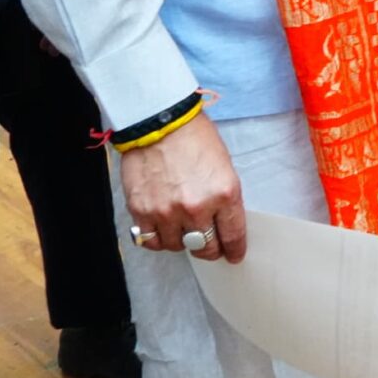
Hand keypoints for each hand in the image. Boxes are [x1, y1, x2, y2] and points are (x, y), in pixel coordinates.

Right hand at [119, 113, 247, 264]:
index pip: (233, 234)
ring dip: (182, 241)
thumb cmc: (194, 137)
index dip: (235, 249)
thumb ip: (223, 196)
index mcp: (224, 193)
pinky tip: (163, 230)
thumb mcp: (223, 165)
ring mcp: (167, 212)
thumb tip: (222, 221)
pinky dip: (158, 240)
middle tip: (210, 247)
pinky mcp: (142, 212)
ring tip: (183, 229)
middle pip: (206, 247)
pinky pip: (151, 241)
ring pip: (177, 246)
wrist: (159, 122)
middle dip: (211, 250)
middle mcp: (196, 207)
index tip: (234, 254)